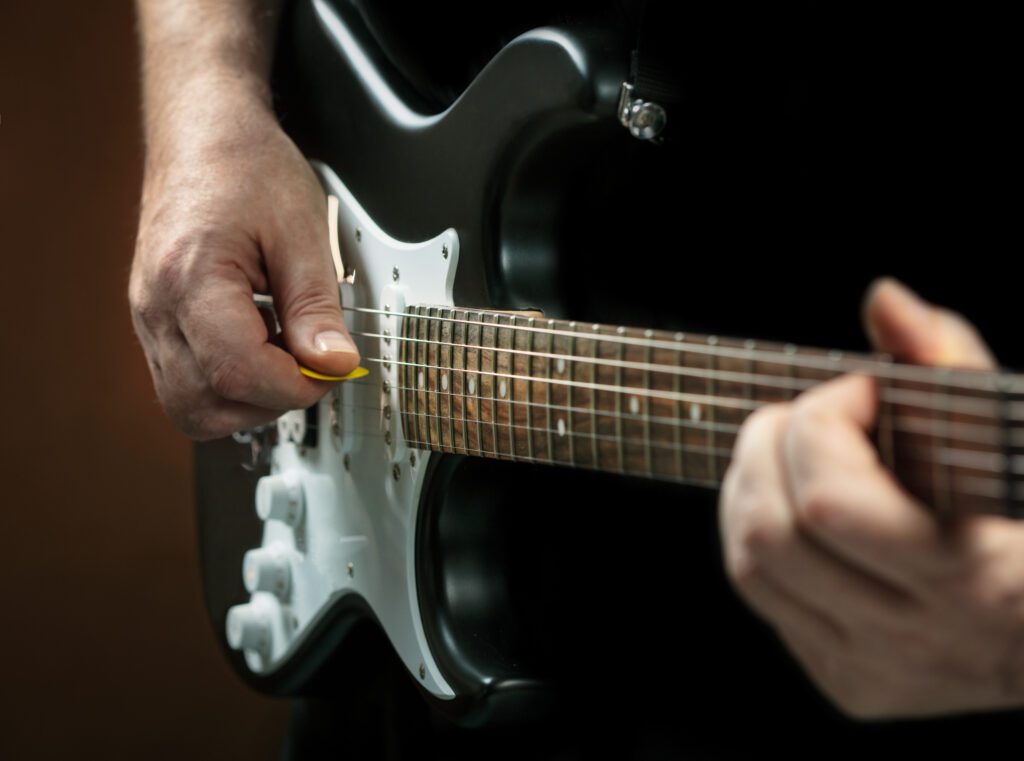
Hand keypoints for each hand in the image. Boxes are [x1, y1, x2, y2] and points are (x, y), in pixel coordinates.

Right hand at [129, 96, 358, 439]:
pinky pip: (184, 382)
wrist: (202, 132)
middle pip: (204, 406)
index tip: (332, 369)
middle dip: (269, 402)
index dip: (295, 387)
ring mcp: (148, 318)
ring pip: (189, 406)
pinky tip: (261, 347)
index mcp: (189, 281)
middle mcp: (155, 307)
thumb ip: (316, 308)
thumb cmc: (245, 167)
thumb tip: (335, 364)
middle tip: (311, 367)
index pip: (238, 374)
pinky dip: (227, 385)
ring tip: (285, 355)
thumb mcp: (301, 232)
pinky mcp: (155, 321)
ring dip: (246, 401)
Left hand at [719, 278, 1023, 717]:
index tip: (858, 392)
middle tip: (801, 416)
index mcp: (973, 580)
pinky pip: (762, 595)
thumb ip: (948, 362)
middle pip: (773, 532)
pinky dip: (756, 533)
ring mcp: (876, 667)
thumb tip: (882, 299)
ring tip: (783, 450)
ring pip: (751, 565)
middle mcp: (917, 636)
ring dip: (747, 487)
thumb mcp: (1004, 435)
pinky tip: (787, 504)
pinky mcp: (848, 681)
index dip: (822, 422)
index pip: (827, 503)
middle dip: (766, 446)